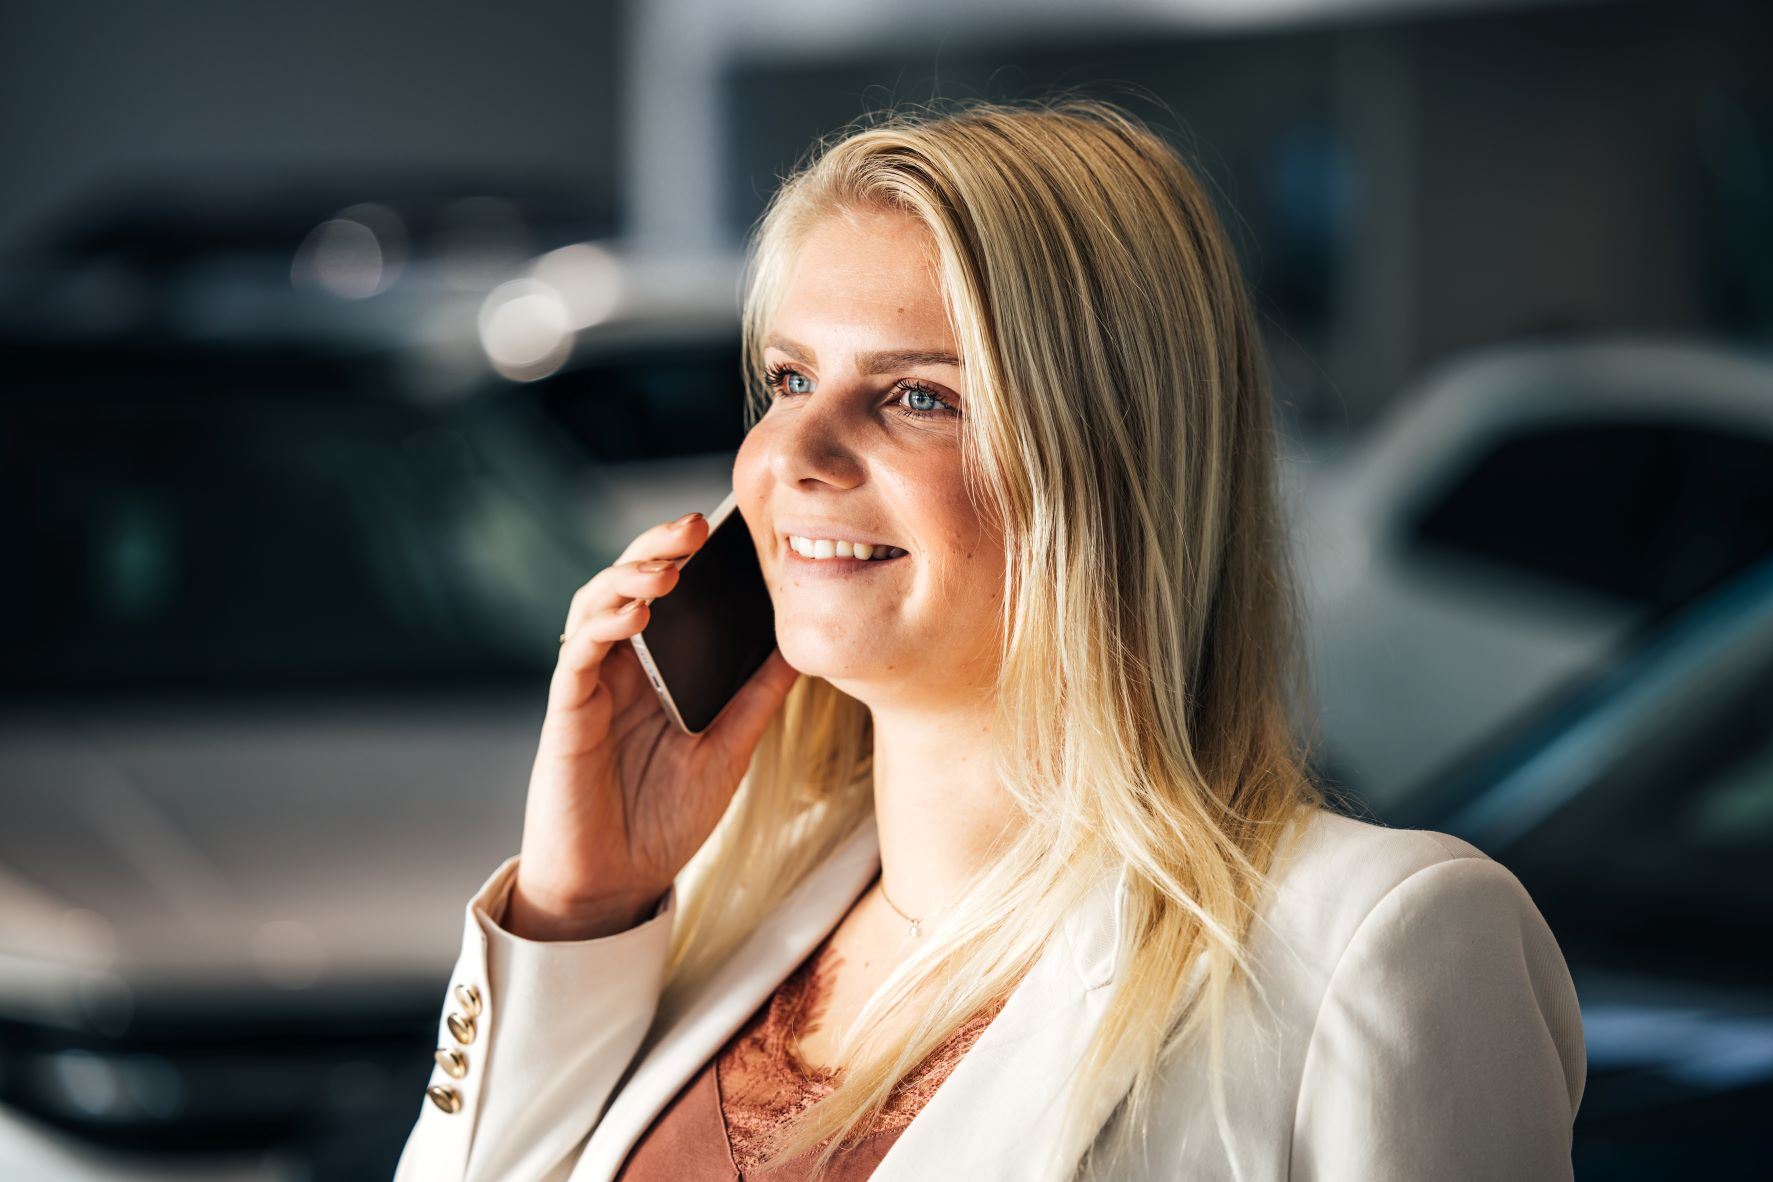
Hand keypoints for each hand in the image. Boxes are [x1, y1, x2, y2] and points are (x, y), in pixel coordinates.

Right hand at [506, 511, 799, 940]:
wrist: (618, 885)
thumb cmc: (665, 818)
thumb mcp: (731, 748)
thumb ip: (758, 695)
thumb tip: (804, 646)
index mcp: (657, 668)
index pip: (669, 594)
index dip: (689, 556)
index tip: (730, 527)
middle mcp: (620, 666)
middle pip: (629, 583)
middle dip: (658, 547)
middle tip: (696, 522)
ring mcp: (590, 685)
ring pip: (596, 604)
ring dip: (629, 576)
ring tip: (669, 565)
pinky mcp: (566, 711)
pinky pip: (578, 654)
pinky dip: (604, 626)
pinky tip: (636, 614)